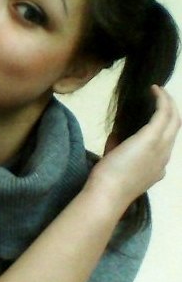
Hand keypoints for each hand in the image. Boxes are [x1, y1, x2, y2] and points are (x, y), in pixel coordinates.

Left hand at [86, 85, 179, 208]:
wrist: (108, 192)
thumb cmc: (108, 180)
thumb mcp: (117, 162)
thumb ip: (119, 148)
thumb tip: (117, 134)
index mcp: (158, 167)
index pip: (168, 142)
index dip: (164, 126)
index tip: (153, 113)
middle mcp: (165, 156)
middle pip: (176, 127)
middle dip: (171, 109)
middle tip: (160, 96)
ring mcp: (161, 147)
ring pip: (174, 118)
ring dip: (168, 102)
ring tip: (158, 90)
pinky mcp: (152, 137)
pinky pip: (163, 112)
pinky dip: (161, 99)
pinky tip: (154, 89)